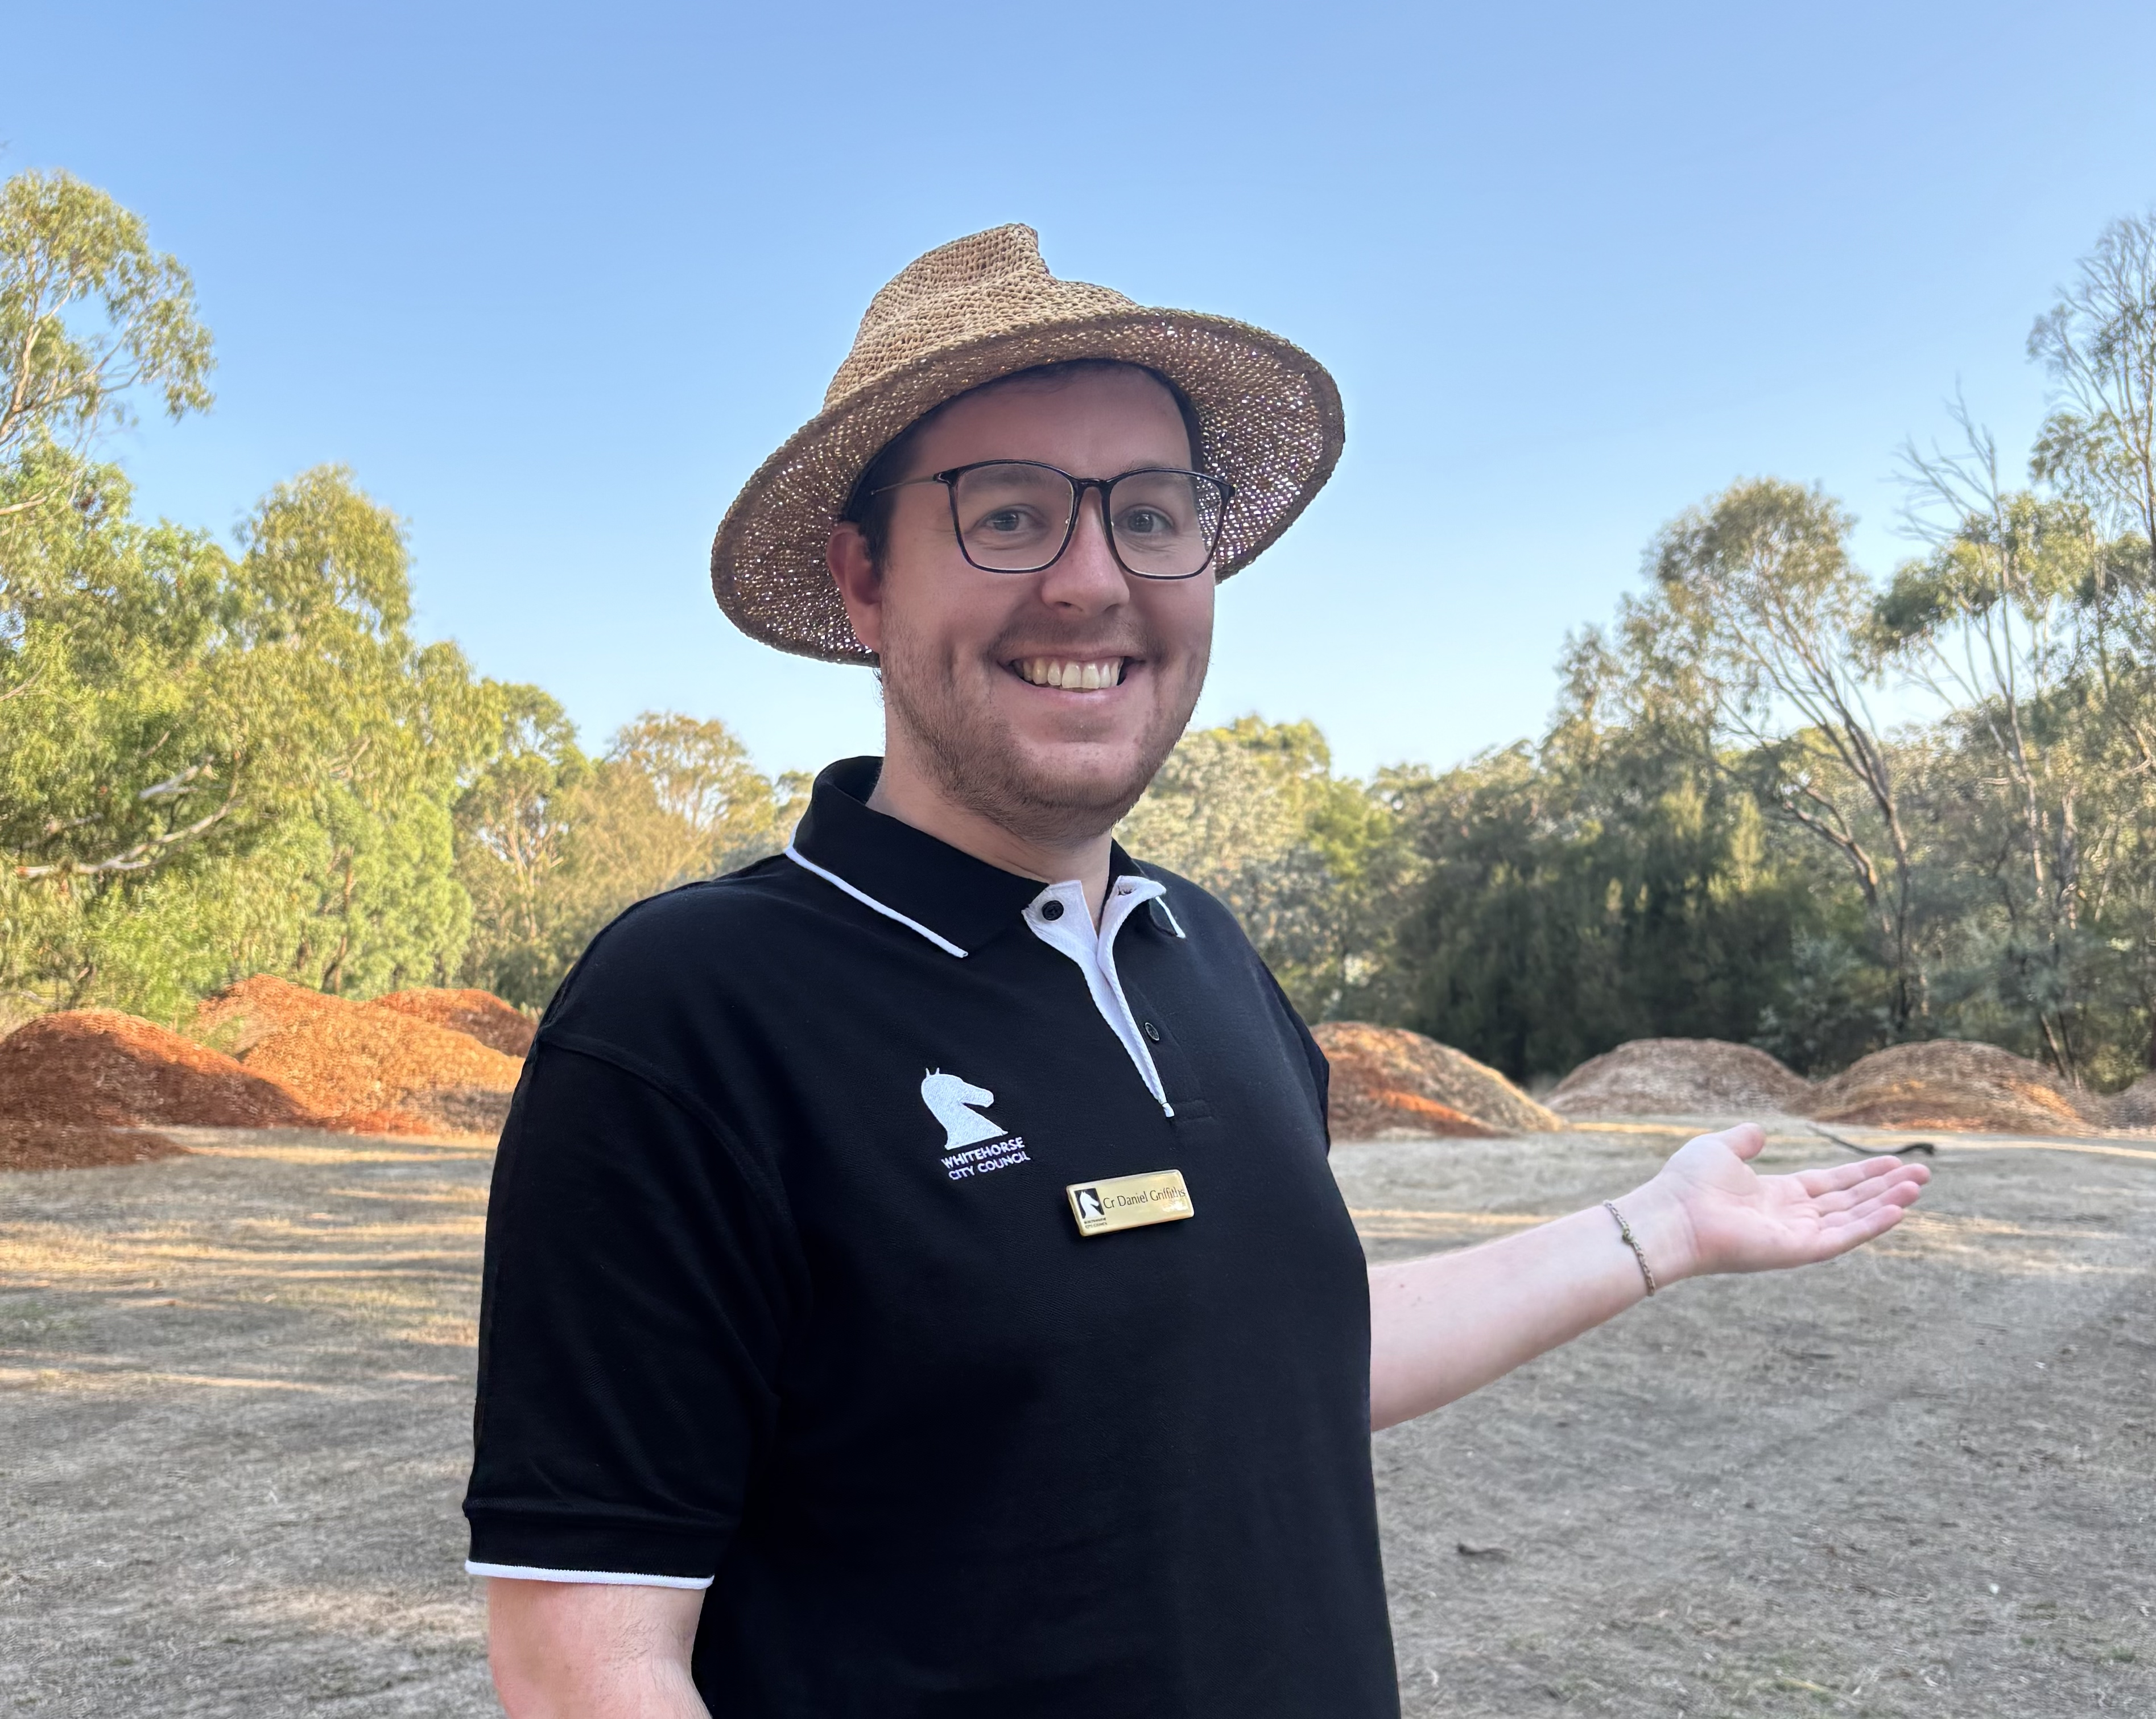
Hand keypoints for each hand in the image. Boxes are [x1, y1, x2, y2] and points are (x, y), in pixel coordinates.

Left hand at [1629, 1123, 1929, 1284]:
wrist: (1671, 1215)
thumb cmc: (1687, 1184)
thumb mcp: (1719, 1149)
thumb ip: (1743, 1140)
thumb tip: (1759, 1130)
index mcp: (1776, 1195)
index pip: (1830, 1184)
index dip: (1862, 1173)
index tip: (1894, 1161)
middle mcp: (1791, 1217)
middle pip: (1849, 1201)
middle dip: (1885, 1187)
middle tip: (1923, 1173)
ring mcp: (1796, 1236)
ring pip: (1853, 1218)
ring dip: (1886, 1202)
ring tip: (1918, 1186)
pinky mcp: (1798, 1251)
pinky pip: (1843, 1237)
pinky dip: (1871, 1224)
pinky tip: (1898, 1210)